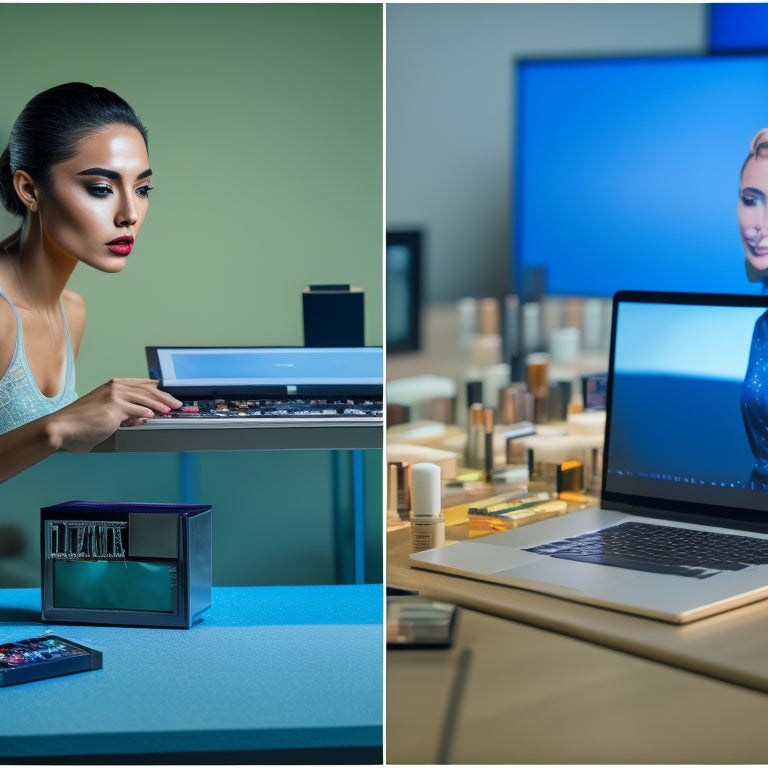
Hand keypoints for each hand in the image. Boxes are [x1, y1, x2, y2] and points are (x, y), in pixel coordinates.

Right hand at [48, 378, 182, 452]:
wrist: (63, 427)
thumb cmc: (82, 423)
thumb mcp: (106, 412)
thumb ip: (124, 412)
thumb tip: (142, 416)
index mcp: (112, 385)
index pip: (141, 384)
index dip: (157, 389)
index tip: (168, 393)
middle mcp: (114, 387)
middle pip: (147, 389)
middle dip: (164, 397)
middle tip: (176, 404)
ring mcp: (114, 395)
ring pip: (144, 398)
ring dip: (160, 404)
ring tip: (170, 410)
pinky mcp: (114, 406)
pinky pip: (136, 409)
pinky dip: (147, 412)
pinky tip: (154, 415)